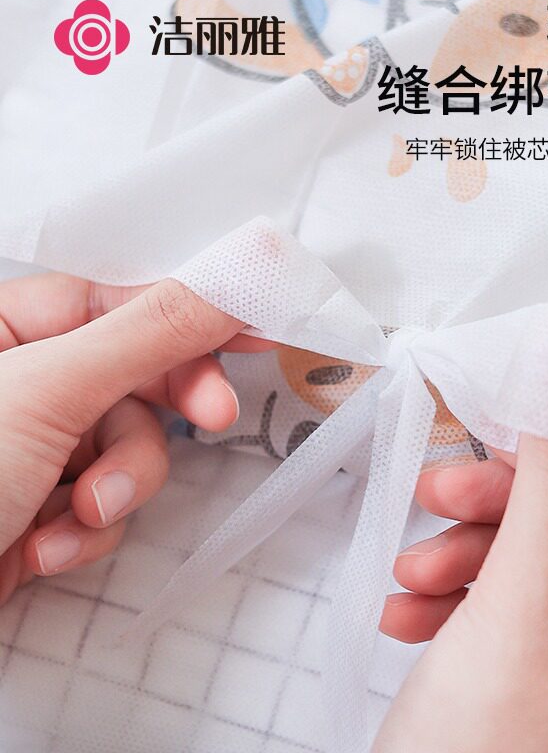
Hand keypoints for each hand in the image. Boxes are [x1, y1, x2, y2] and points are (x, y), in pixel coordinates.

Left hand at [0, 273, 271, 602]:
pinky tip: (47, 548)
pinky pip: (103, 500)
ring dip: (117, 486)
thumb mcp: (51, 392)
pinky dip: (88, 528)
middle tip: (212, 416)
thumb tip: (237, 269)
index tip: (253, 322)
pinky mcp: (43, 506)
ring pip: (126, 445)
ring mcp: (32, 447)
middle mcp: (16, 382)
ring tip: (76, 514)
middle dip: (161, 411)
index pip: (115, 301)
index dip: (187, 313)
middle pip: (131, 374)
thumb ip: (152, 331)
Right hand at [377, 438, 547, 751]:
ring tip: (412, 572)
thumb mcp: (520, 607)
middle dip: (509, 512)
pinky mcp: (537, 695)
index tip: (523, 437)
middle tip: (447, 492)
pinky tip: (408, 612)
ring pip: (540, 573)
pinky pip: (507, 616)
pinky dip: (456, 601)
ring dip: (470, 556)